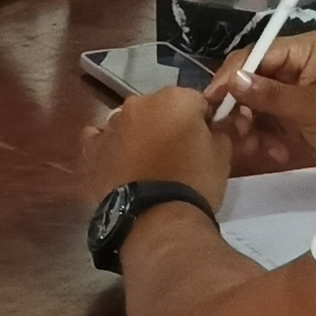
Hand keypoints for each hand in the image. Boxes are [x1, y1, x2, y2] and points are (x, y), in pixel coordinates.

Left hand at [80, 84, 229, 210]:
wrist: (157, 218)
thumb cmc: (195, 183)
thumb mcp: (223, 155)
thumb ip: (220, 130)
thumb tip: (215, 124)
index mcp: (175, 97)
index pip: (196, 101)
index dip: (202, 121)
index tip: (204, 142)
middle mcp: (140, 102)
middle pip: (160, 108)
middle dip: (168, 125)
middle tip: (177, 156)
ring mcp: (112, 124)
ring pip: (130, 121)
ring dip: (139, 135)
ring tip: (148, 166)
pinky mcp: (92, 148)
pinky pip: (99, 138)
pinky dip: (110, 145)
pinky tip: (118, 162)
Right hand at [206, 32, 315, 182]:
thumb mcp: (311, 107)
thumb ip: (269, 95)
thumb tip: (231, 80)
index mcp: (302, 51)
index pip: (254, 55)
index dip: (230, 77)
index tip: (211, 103)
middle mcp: (295, 69)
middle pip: (250, 83)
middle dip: (242, 110)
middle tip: (238, 135)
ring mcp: (294, 96)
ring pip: (256, 108)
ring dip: (253, 130)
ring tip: (257, 150)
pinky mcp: (296, 121)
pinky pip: (268, 127)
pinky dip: (267, 141)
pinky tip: (278, 156)